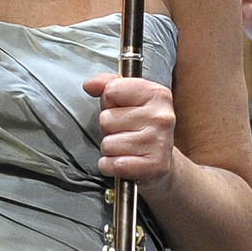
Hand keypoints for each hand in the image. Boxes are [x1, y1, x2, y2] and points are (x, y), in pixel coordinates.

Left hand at [84, 73, 179, 196]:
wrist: (160, 161)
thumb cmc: (141, 127)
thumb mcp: (128, 98)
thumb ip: (107, 84)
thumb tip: (90, 84)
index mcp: (157, 94)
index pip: (112, 90)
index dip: (110, 101)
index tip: (122, 108)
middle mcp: (161, 117)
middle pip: (106, 119)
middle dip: (109, 128)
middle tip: (126, 132)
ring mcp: (159, 142)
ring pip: (108, 144)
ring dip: (111, 149)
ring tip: (126, 147)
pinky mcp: (154, 166)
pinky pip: (112, 164)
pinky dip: (111, 166)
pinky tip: (125, 161)